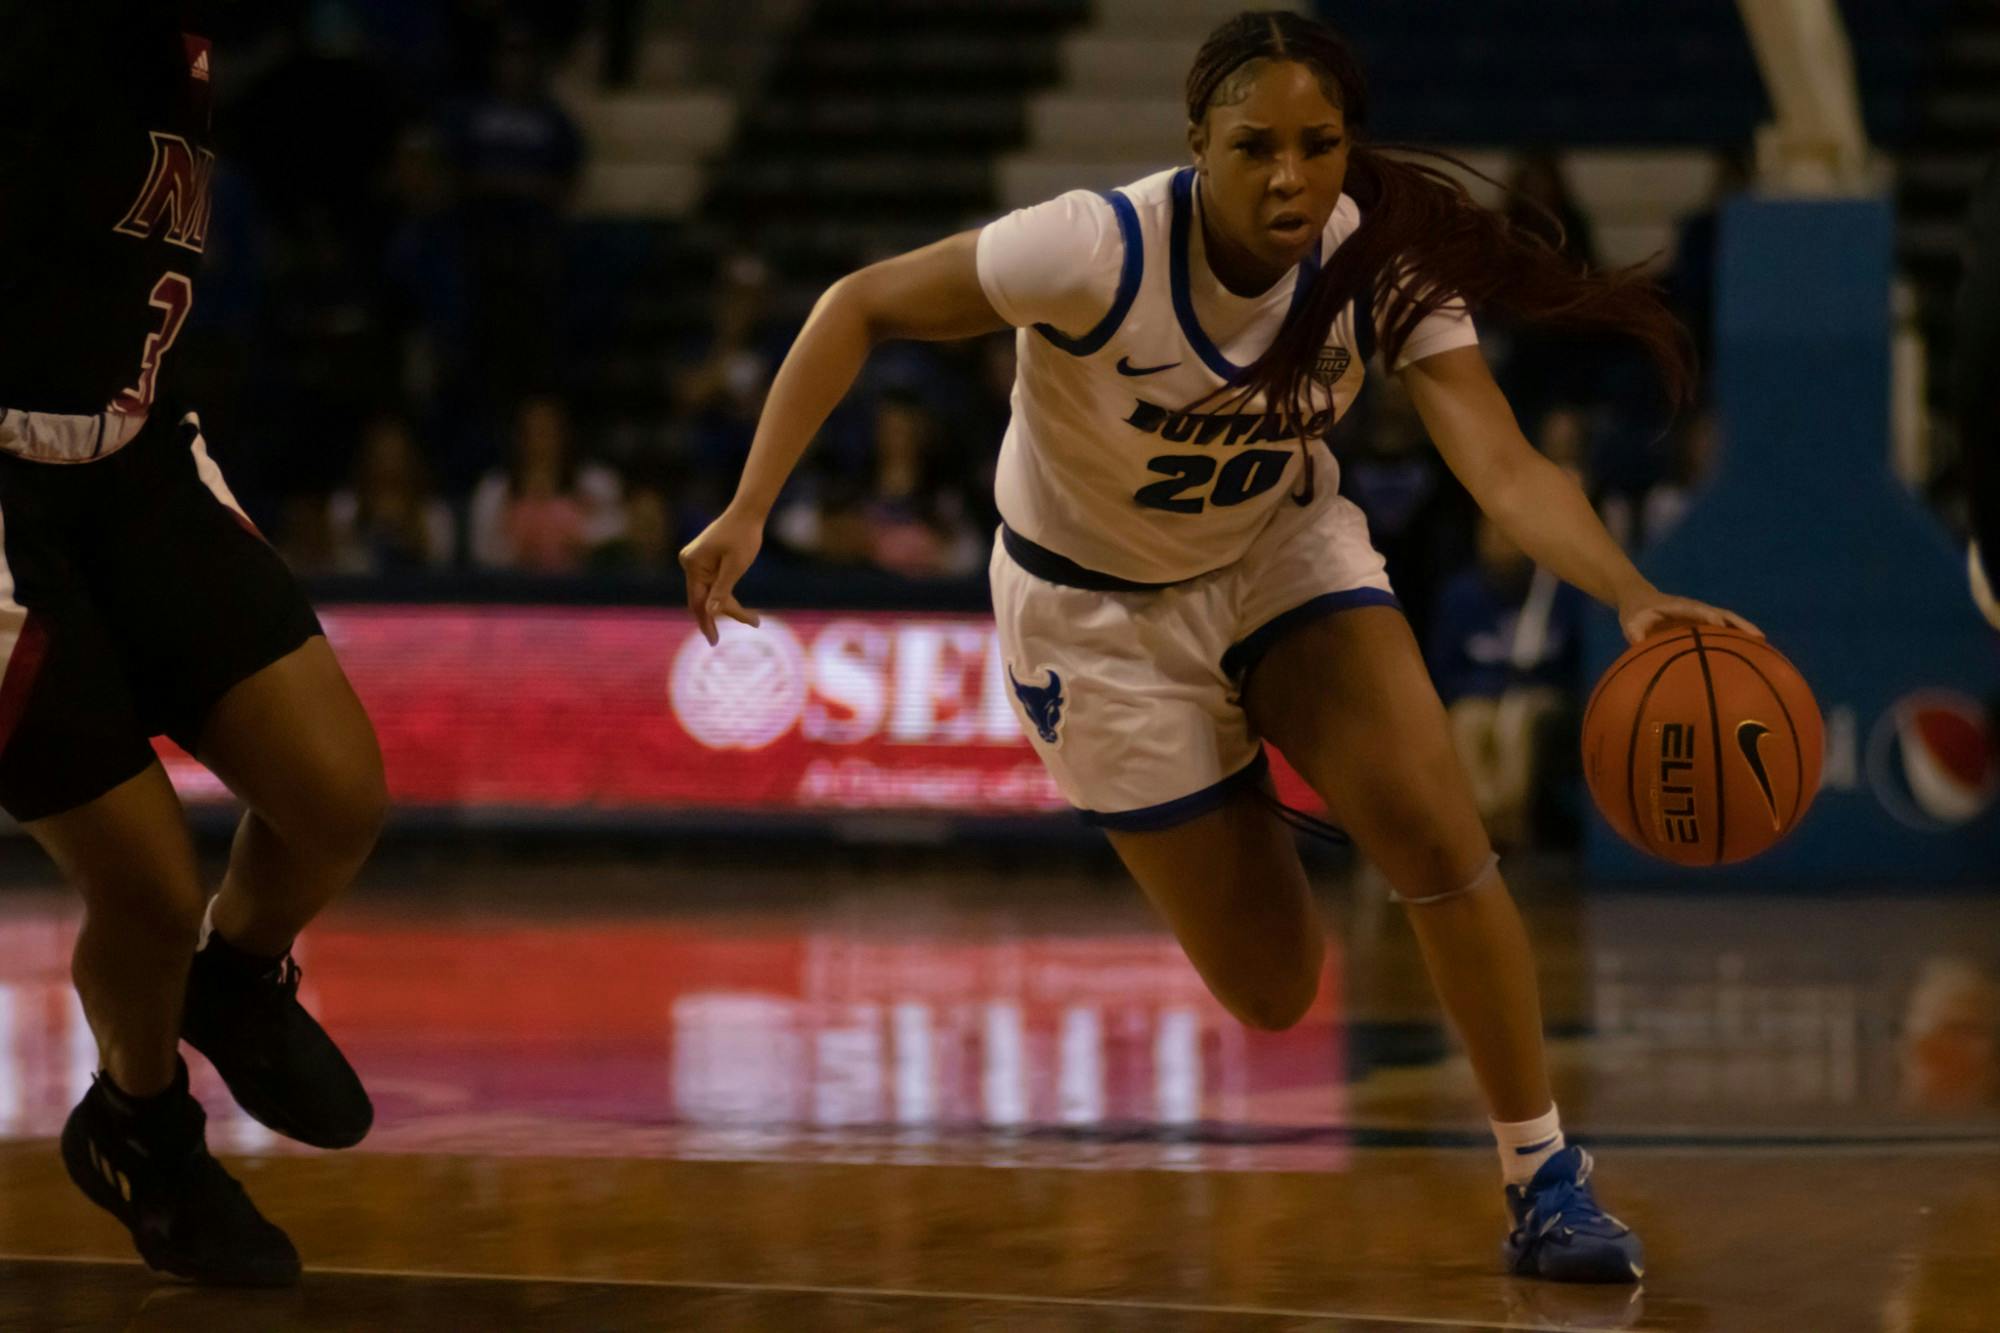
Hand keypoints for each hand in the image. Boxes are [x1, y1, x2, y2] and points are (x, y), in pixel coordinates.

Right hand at [678, 507, 765, 645]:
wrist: (747, 513)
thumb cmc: (744, 536)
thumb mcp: (735, 566)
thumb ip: (721, 590)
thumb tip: (710, 612)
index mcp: (693, 564)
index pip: (697, 601)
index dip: (706, 622)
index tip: (714, 641)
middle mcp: (689, 563)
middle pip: (702, 598)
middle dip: (720, 616)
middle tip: (737, 633)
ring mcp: (695, 562)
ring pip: (708, 593)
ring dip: (728, 606)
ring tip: (754, 619)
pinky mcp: (703, 561)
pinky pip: (711, 584)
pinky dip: (724, 595)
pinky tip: (740, 609)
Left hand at [1616, 584, 1762, 644]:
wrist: (1639, 599)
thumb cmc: (1634, 612)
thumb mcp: (1628, 622)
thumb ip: (1634, 633)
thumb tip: (1639, 645)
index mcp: (1677, 606)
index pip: (1696, 610)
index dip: (1708, 616)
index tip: (1721, 624)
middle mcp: (1694, 609)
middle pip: (1722, 614)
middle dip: (1739, 624)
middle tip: (1759, 637)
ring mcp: (1701, 615)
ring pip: (1728, 621)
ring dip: (1744, 631)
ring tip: (1764, 646)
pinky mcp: (1703, 622)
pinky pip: (1723, 629)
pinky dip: (1737, 638)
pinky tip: (1750, 653)